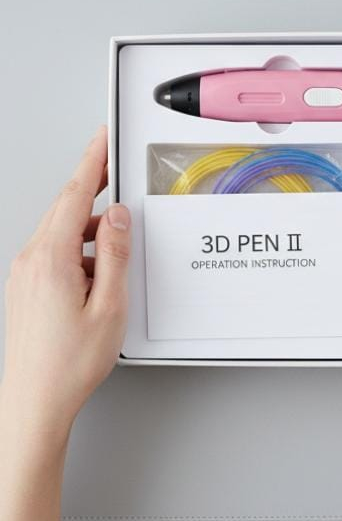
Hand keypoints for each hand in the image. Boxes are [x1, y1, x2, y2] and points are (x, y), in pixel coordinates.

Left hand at [2, 126, 130, 431]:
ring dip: (90, 225)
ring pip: (62, 231)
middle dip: (92, 186)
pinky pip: (56, 251)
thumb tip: (116, 216)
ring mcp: (27, 274)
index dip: (91, 162)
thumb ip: (114, 254)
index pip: (74, 195)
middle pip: (66, 208)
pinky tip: (99, 266)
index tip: (101, 139)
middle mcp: (32, 261)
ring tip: (117, 240)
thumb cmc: (69, 362)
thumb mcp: (108, 305)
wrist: (35, 399)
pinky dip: (80, 248)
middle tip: (113, 166)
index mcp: (51, 259)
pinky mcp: (29, 287)